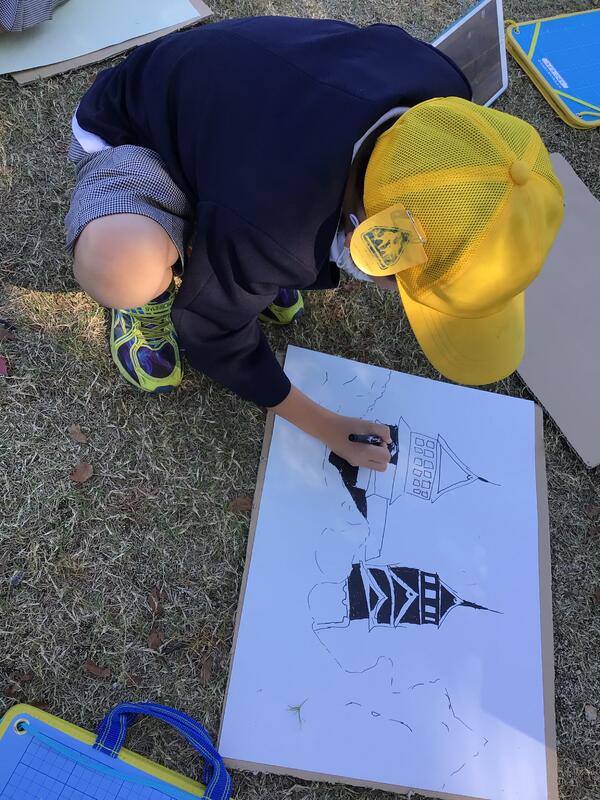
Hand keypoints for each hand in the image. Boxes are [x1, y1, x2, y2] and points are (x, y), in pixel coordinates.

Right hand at [271, 385, 391, 471]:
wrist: (327, 428)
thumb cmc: (347, 425)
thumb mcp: (367, 424)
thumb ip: (382, 431)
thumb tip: (388, 441)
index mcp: (365, 453)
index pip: (386, 457)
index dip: (385, 447)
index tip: (378, 439)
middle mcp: (361, 462)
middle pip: (382, 467)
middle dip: (383, 455)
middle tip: (375, 443)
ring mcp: (355, 463)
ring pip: (374, 467)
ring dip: (376, 457)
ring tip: (368, 444)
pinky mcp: (351, 462)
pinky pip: (366, 463)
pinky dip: (368, 457)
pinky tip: (360, 445)